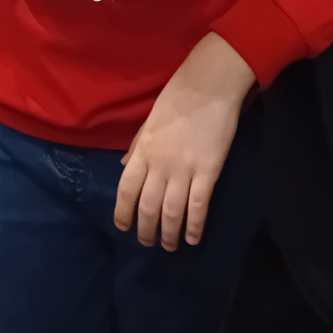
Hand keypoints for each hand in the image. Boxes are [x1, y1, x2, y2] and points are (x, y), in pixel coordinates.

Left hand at [114, 33, 256, 250]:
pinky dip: (194, 226)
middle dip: (146, 230)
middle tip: (148, 243)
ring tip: (170, 246)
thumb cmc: (177, 97)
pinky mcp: (208, 171)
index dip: (123, 212)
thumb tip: (123, 168)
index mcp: (143, 150)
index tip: (123, 227)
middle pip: (148, 206)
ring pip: (172, 212)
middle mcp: (159, 164)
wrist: (209, 85)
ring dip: (169, 234)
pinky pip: (198, 206)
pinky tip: (193, 238)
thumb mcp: (149, 120)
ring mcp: (184, 169)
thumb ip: (136, 146)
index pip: (126, 189)